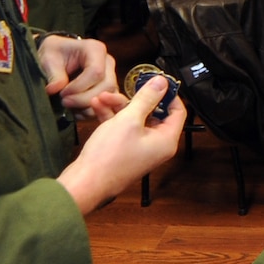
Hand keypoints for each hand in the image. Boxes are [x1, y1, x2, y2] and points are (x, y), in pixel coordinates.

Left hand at [37, 34, 118, 119]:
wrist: (55, 58)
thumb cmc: (53, 54)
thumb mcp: (48, 59)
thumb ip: (54, 74)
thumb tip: (55, 89)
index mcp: (95, 49)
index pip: (96, 72)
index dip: (79, 87)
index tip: (62, 93)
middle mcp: (108, 63)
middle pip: (106, 87)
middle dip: (83, 99)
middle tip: (64, 101)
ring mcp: (110, 78)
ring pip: (107, 99)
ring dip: (86, 107)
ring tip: (68, 105)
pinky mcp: (108, 92)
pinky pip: (104, 107)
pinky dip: (88, 112)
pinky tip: (74, 109)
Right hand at [58, 74, 186, 214]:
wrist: (86, 182)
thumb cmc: (109, 157)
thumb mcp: (129, 119)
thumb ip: (146, 98)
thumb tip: (162, 83)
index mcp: (165, 140)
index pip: (177, 111)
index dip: (167, 94)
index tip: (155, 81)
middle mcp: (156, 145)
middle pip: (153, 113)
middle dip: (135, 98)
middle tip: (124, 88)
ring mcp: (140, 148)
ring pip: (135, 118)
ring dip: (119, 106)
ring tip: (103, 97)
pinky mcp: (124, 150)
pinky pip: (123, 128)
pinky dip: (112, 117)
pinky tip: (98, 106)